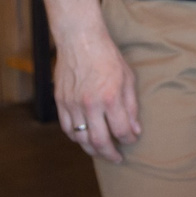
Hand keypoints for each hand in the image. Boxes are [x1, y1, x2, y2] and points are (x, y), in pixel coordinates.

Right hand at [54, 26, 139, 162]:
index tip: (131, 140)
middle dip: (110, 154)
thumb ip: (131, 106)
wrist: (80, 38)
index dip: (128, 140)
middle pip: (99, 141)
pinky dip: (76, 137)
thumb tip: (135, 130)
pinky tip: (84, 138)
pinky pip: (67, 128)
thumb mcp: (128, 78)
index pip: (121, 131)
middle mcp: (90, 103)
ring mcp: (72, 103)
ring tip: (101, 151)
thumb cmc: (107, 56)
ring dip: (92, 149)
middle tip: (117, 158)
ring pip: (80, 138)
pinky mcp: (60, 101)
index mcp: (110, 97)